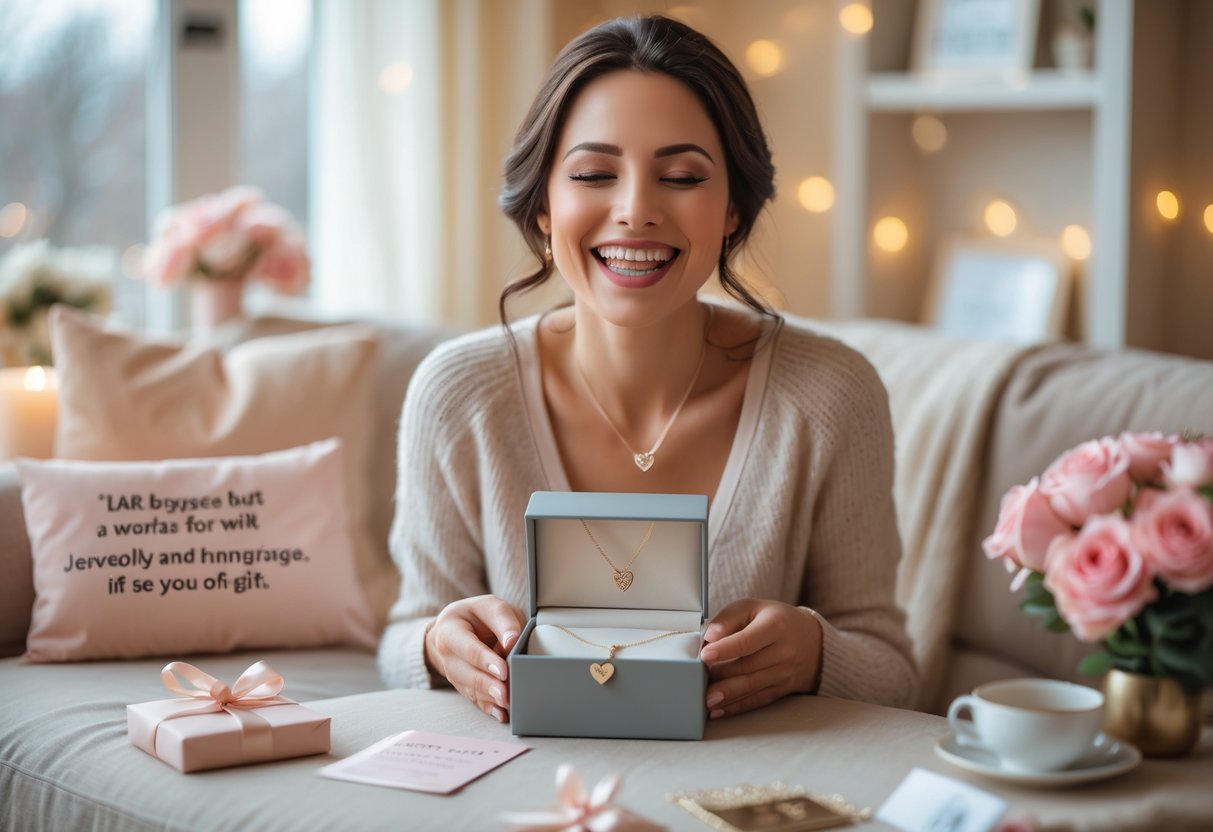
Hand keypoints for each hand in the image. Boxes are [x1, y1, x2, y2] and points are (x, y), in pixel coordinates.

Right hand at [425, 594, 525, 722]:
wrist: (458, 628)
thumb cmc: (478, 616)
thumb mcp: (490, 607)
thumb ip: (503, 620)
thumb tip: (512, 642)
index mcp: (450, 630)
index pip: (467, 647)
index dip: (484, 660)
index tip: (502, 670)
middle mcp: (447, 655)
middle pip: (466, 673)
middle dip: (487, 684)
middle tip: (505, 693)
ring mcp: (453, 673)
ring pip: (470, 689)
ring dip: (489, 698)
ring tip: (507, 702)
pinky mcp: (463, 686)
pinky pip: (475, 700)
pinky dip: (489, 708)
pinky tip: (501, 714)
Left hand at [699, 598, 821, 718]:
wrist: (810, 640)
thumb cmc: (773, 619)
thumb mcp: (752, 608)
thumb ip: (728, 618)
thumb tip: (710, 636)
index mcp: (776, 625)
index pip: (748, 640)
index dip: (725, 649)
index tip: (705, 655)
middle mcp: (784, 651)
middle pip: (748, 666)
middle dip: (721, 675)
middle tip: (697, 679)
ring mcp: (784, 673)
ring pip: (752, 686)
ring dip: (727, 695)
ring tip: (706, 699)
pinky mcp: (782, 689)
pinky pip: (758, 700)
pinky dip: (737, 707)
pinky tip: (719, 710)